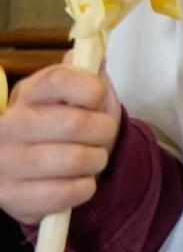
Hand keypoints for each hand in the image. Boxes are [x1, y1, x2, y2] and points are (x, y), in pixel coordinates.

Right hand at [0, 65, 121, 223]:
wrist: (45, 174)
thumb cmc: (68, 128)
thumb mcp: (80, 98)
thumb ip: (88, 78)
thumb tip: (94, 55)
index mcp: (27, 94)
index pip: (59, 79)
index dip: (91, 89)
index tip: (99, 99)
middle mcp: (8, 125)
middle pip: (74, 122)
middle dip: (104, 131)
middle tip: (102, 137)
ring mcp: (5, 162)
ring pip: (73, 159)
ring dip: (96, 161)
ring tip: (92, 159)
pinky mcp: (11, 196)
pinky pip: (65, 192)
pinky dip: (84, 188)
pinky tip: (79, 182)